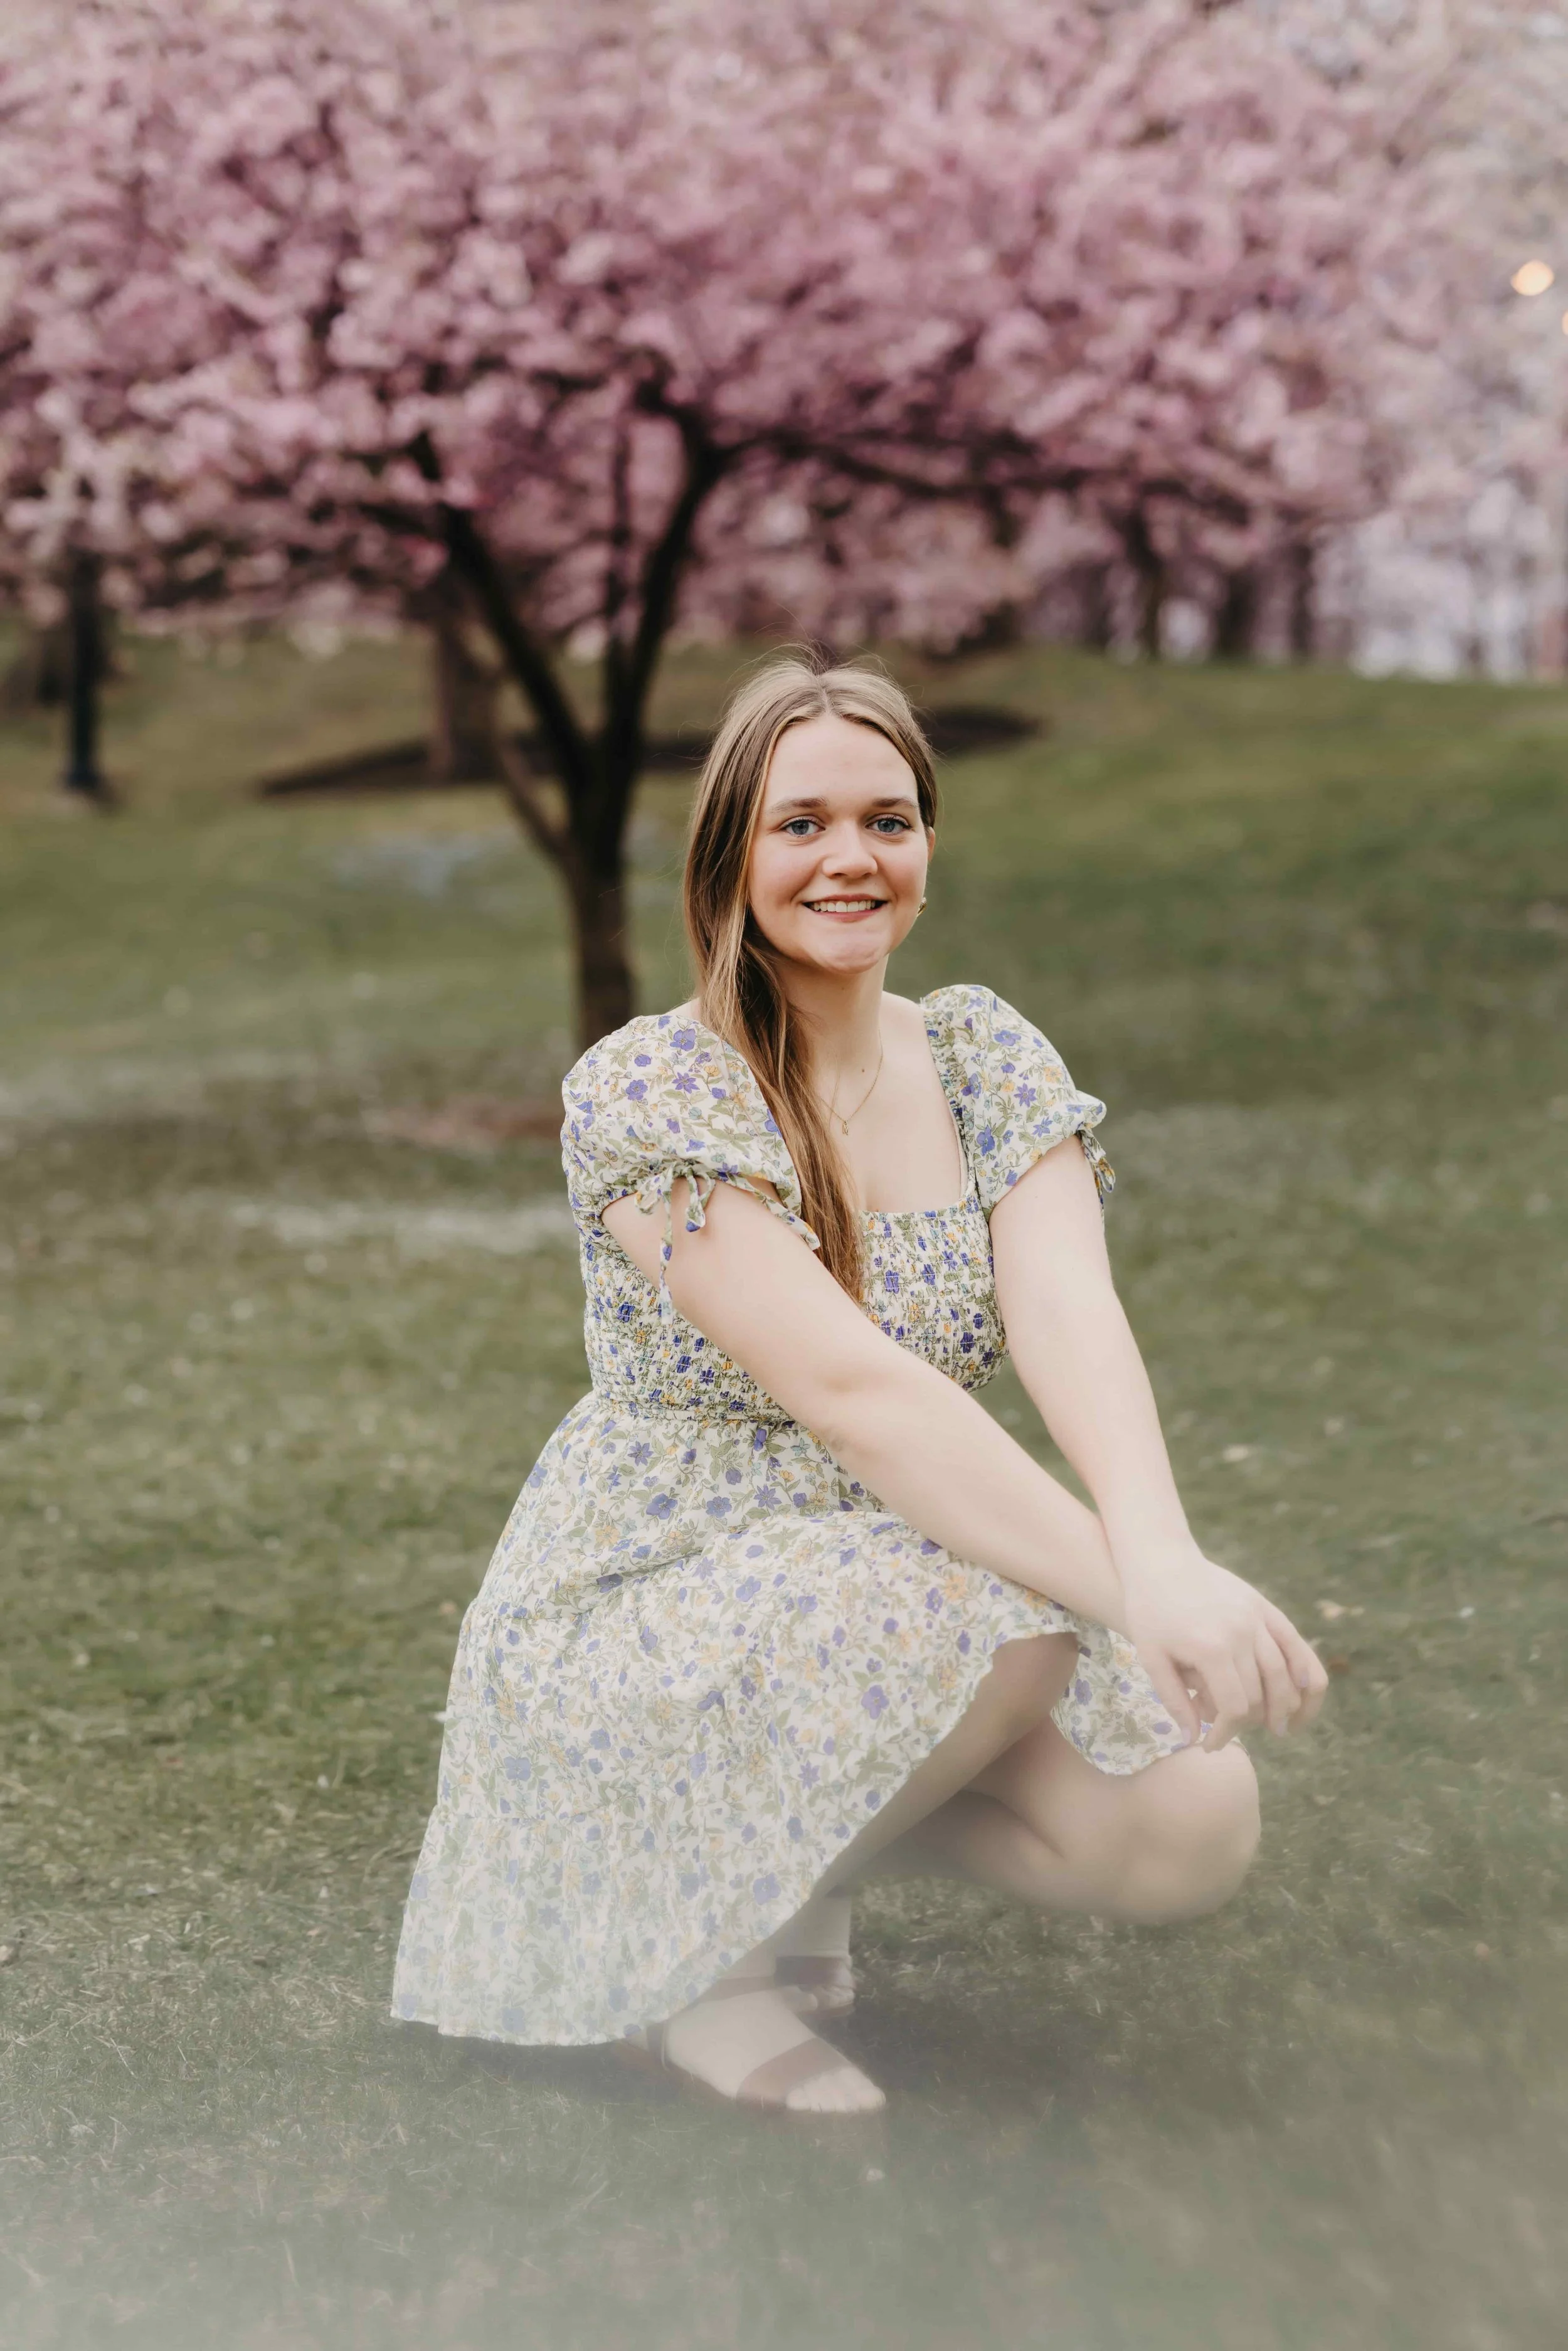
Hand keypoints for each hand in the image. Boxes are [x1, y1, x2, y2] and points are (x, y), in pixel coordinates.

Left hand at [1118, 1547, 1328, 1750]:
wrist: (1159, 1559)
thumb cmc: (1148, 1610)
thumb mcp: (1151, 1657)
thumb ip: (1174, 1700)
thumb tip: (1193, 1740)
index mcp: (1211, 1649)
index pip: (1235, 1707)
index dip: (1226, 1733)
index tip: (1211, 1745)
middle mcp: (1240, 1633)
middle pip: (1261, 1694)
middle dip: (1252, 1723)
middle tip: (1238, 1735)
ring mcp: (1256, 1617)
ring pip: (1287, 1673)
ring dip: (1289, 1706)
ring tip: (1282, 1728)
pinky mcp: (1264, 1606)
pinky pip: (1295, 1643)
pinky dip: (1306, 1669)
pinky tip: (1305, 1689)